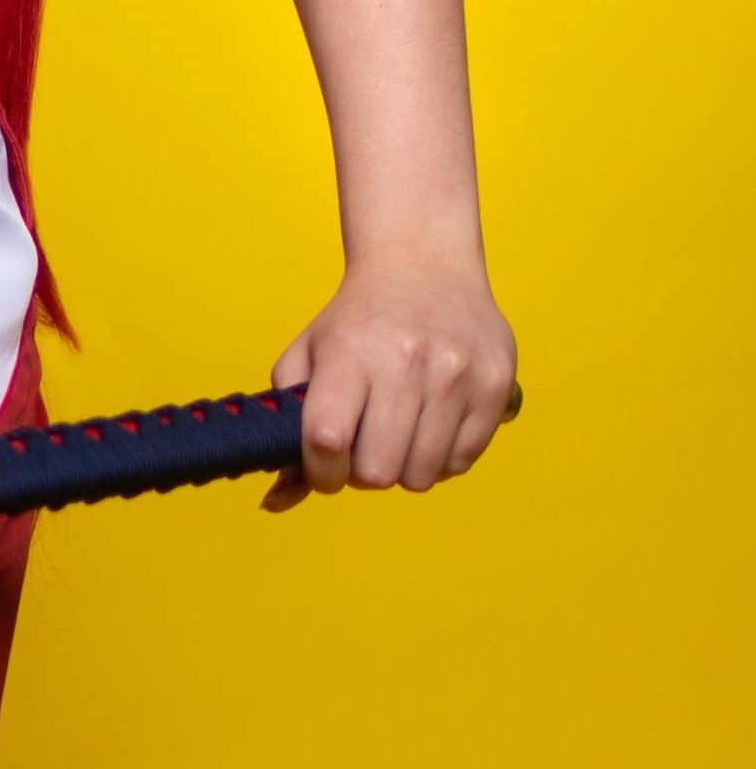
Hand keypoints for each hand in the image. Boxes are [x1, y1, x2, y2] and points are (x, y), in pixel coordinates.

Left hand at [263, 248, 515, 509]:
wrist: (423, 265)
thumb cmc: (356, 323)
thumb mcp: (308, 358)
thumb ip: (287, 431)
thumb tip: (274, 503)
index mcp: (349, 354)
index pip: (326, 441)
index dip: (321, 472)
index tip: (325, 465)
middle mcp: (404, 361)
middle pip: (378, 471)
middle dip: (364, 473)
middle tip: (365, 445)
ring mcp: (455, 372)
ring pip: (422, 474)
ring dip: (404, 468)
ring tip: (399, 433)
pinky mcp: (494, 383)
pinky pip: (463, 461)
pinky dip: (441, 458)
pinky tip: (431, 425)